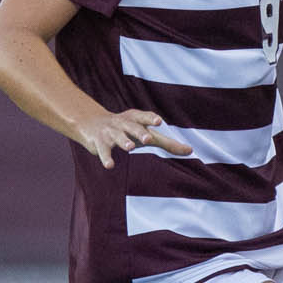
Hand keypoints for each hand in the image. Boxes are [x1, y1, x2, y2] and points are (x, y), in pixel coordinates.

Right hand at [72, 108, 191, 168]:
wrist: (91, 124)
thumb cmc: (127, 130)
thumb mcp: (145, 134)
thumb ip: (168, 143)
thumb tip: (191, 151)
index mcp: (135, 119)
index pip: (144, 117)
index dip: (151, 118)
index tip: (158, 121)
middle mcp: (123, 123)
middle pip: (132, 127)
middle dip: (139, 132)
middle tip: (148, 139)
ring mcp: (110, 133)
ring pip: (118, 137)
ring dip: (124, 141)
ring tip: (130, 148)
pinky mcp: (99, 143)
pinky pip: (103, 151)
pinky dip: (106, 158)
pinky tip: (110, 165)